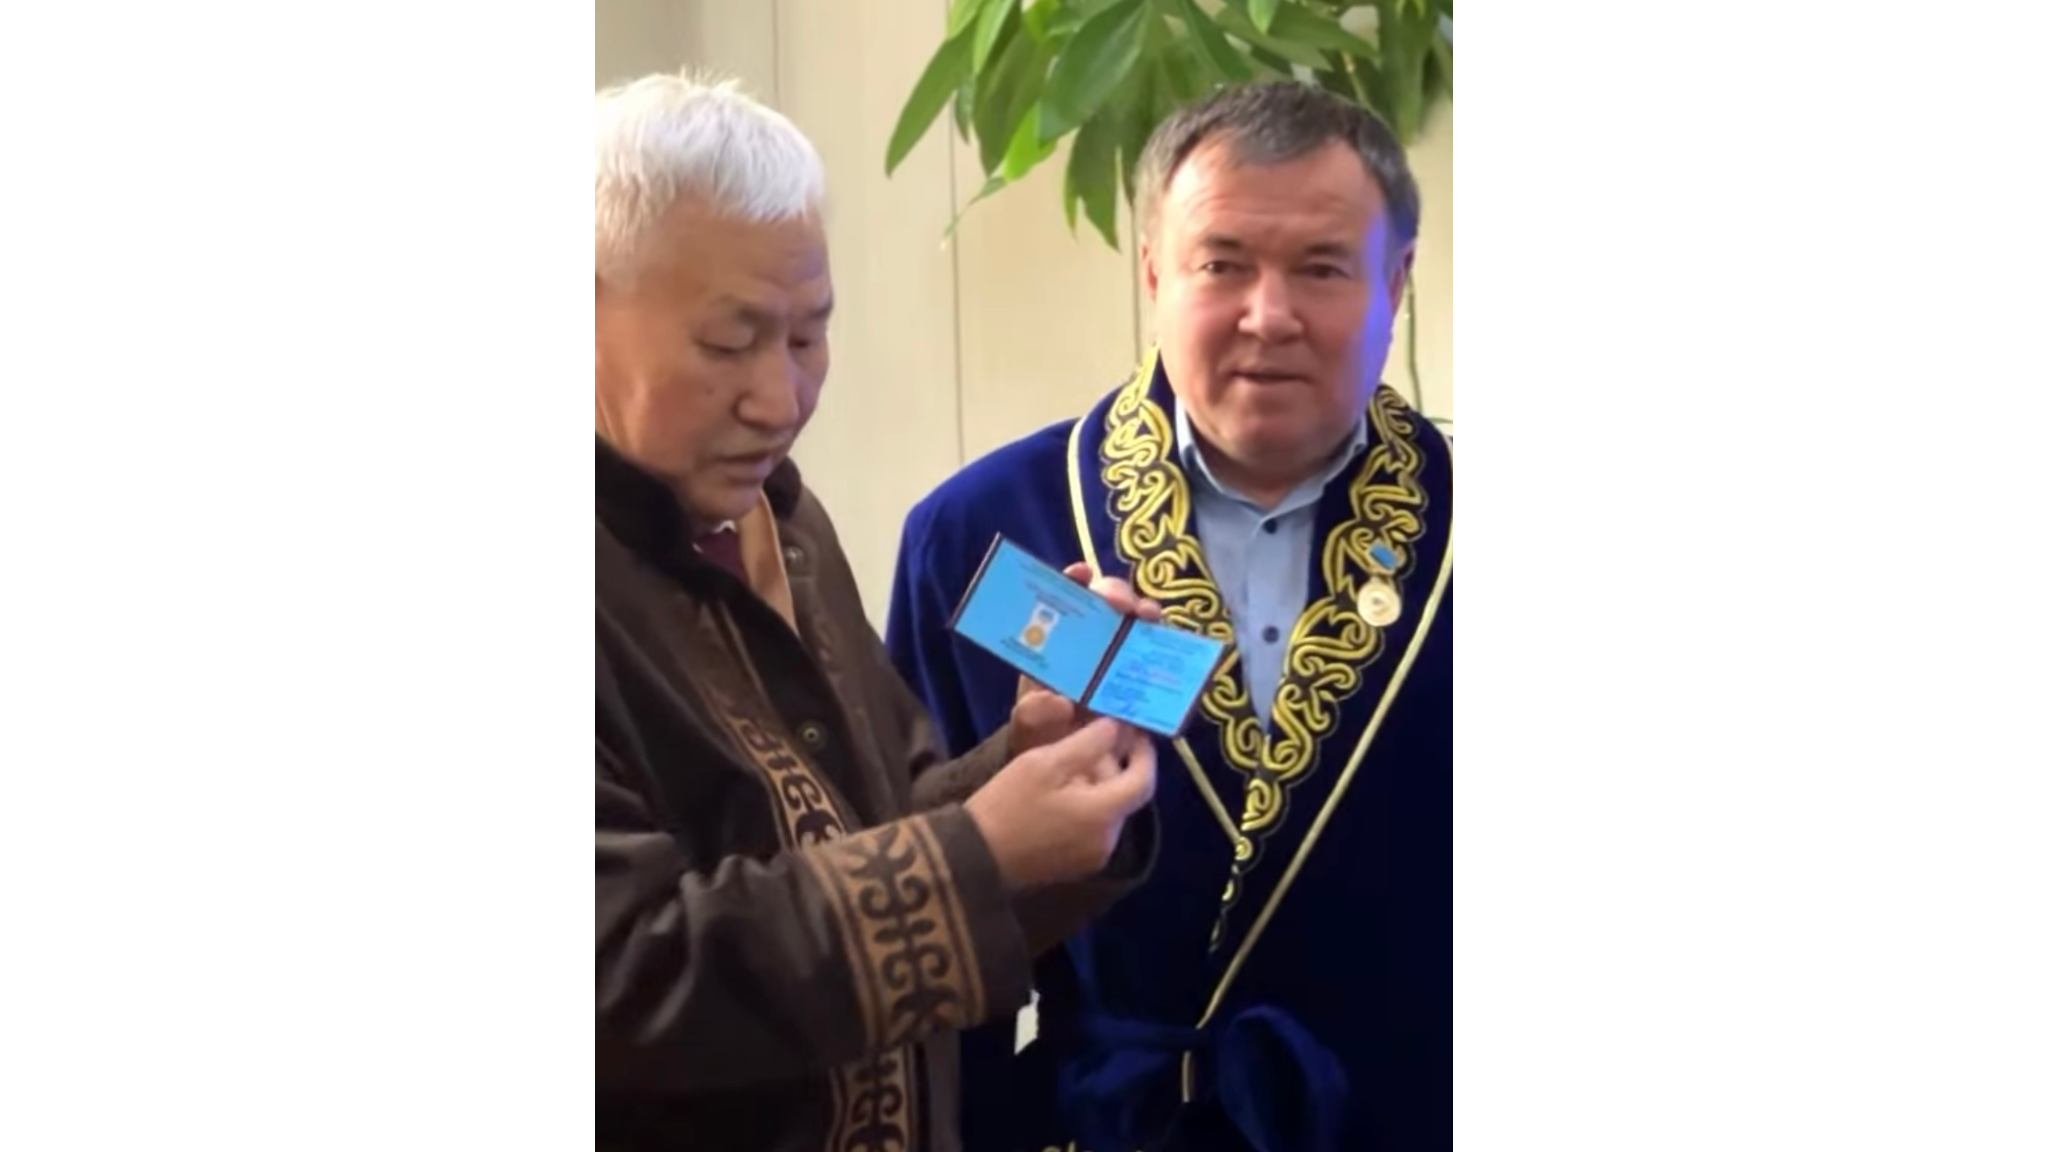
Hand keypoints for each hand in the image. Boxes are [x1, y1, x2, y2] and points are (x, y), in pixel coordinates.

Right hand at [964, 716, 1156, 890]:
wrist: (974, 858)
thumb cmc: (1008, 805)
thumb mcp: (1045, 763)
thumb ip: (1088, 743)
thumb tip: (1116, 728)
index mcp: (1103, 815)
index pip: (1143, 781)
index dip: (1144, 752)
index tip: (1134, 730)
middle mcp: (1107, 840)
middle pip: (1123, 794)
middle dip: (1110, 763)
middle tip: (1085, 737)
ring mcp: (1092, 857)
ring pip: (1106, 809)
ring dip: (1095, 783)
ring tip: (1064, 761)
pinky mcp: (1076, 865)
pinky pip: (1093, 826)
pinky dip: (1085, 804)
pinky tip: (1057, 790)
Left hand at [1008, 563, 1164, 762]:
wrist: (1069, 763)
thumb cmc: (1043, 733)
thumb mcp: (1030, 725)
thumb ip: (1036, 714)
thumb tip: (1059, 703)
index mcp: (1056, 640)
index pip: (1064, 597)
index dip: (1073, 579)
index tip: (1083, 573)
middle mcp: (1090, 638)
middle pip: (1105, 600)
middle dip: (1115, 593)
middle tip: (1122, 604)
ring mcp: (1118, 653)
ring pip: (1135, 619)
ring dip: (1143, 610)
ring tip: (1148, 616)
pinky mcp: (1141, 672)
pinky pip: (1156, 649)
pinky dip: (1163, 640)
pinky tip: (1165, 639)